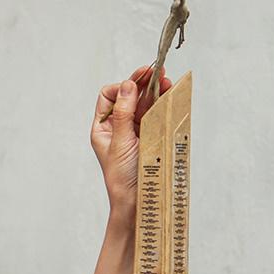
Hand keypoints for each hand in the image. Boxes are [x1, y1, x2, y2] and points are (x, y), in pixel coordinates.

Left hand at [91, 65, 171, 210]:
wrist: (137, 202)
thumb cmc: (122, 178)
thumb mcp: (120, 144)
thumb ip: (123, 115)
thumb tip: (127, 86)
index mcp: (103, 128)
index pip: (109, 96)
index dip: (121, 87)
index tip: (136, 84)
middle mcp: (119, 128)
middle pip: (130, 97)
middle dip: (143, 83)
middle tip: (157, 70)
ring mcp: (137, 132)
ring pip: (146, 105)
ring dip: (155, 91)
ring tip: (166, 80)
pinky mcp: (152, 138)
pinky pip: (157, 117)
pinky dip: (163, 104)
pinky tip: (170, 94)